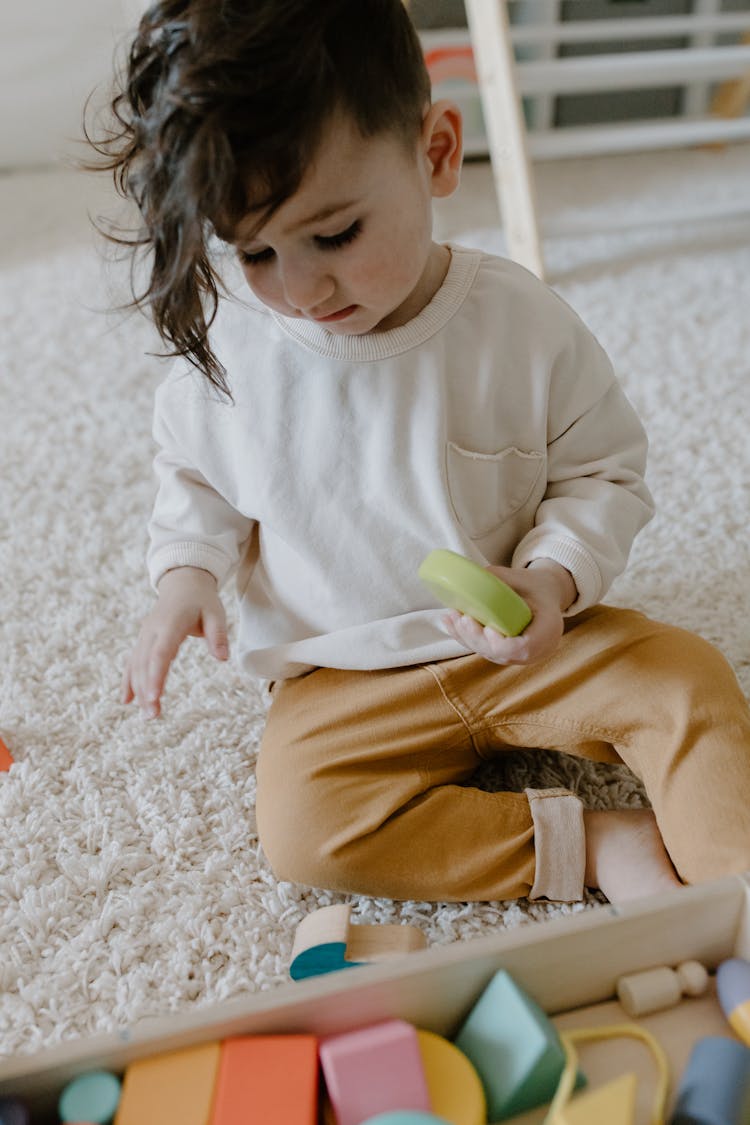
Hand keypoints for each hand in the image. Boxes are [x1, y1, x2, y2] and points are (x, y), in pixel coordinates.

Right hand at [121, 567, 228, 717]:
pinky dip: (129, 681)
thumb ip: (218, 635)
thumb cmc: (202, 601)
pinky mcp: (143, 641)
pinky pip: (133, 662)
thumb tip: (222, 658)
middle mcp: (152, 631)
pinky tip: (127, 701)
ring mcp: (145, 636)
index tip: (154, 696)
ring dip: (139, 690)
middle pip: (146, 664)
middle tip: (153, 716)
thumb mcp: (216, 613)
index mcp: (170, 624)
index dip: (156, 675)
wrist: (183, 584)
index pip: (160, 653)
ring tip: (148, 715)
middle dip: (147, 690)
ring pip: (137, 665)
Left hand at [441, 559, 575, 665]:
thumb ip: (500, 579)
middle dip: (477, 638)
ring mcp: (520, 656)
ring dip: (467, 637)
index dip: (503, 644)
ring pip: (490, 653)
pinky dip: (465, 638)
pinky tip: (449, 623)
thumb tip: (472, 576)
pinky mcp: (506, 655)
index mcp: (548, 630)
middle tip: (462, 618)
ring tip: (451, 616)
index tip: (488, 630)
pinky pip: (485, 650)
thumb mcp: (523, 578)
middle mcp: (536, 649)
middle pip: (501, 653)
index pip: (524, 648)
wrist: (545, 597)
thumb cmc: (535, 586)